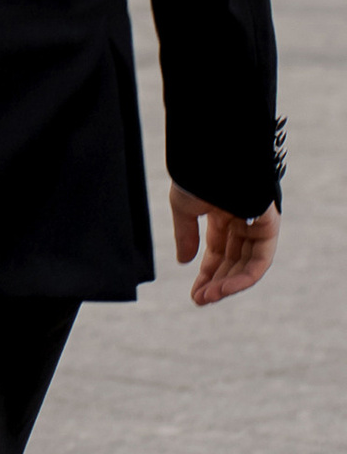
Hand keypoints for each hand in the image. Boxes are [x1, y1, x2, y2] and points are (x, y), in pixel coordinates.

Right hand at [170, 182, 280, 304]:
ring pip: (246, 264)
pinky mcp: (269, 225)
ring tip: (207, 297)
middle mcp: (242, 221)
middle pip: (232, 261)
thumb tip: (184, 262)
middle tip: (199, 300)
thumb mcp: (184, 208)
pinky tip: (222, 287)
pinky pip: (259, 259)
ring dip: (227, 284)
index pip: (218, 251)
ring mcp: (257, 223)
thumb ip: (185, 235)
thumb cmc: (197, 174)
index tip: (195, 293)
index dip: (206, 273)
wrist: (212, 154)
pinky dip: (243, 277)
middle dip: (216, 282)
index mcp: (222, 214)